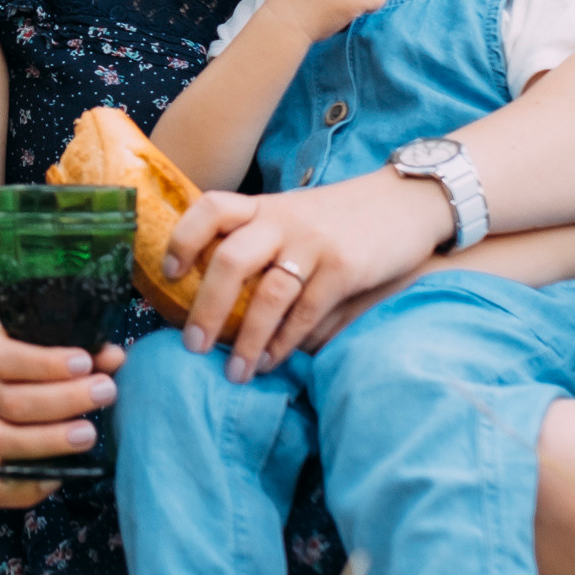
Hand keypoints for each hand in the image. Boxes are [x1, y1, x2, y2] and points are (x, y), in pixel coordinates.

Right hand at [0, 324, 124, 507]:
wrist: (12, 387)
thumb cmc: (46, 363)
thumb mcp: (59, 348)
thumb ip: (87, 351)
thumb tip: (113, 357)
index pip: (4, 358)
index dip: (44, 363)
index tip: (85, 363)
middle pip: (12, 401)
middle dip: (64, 399)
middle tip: (105, 392)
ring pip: (3, 441)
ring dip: (50, 440)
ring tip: (90, 434)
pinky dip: (26, 487)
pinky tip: (60, 475)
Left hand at [163, 171, 452, 373]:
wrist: (406, 201)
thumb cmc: (339, 218)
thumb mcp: (293, 215)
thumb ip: (259, 242)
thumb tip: (210, 298)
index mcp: (263, 206)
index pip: (210, 208)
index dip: (183, 239)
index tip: (168, 274)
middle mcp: (282, 220)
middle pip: (231, 259)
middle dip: (206, 307)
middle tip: (192, 346)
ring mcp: (314, 243)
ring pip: (269, 294)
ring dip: (247, 339)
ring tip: (235, 373)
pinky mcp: (345, 267)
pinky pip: (307, 312)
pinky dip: (285, 342)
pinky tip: (272, 362)